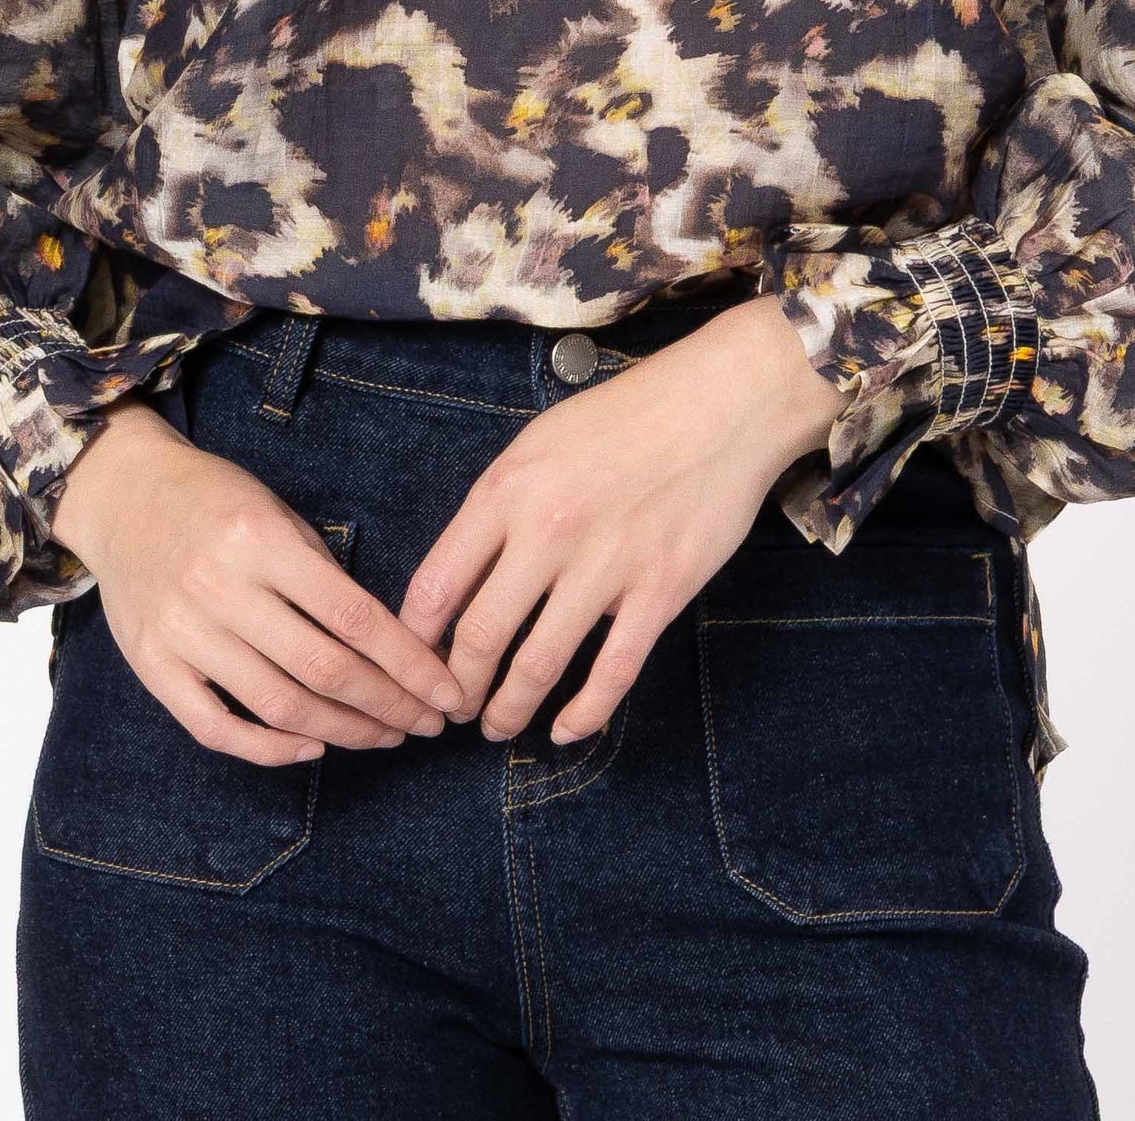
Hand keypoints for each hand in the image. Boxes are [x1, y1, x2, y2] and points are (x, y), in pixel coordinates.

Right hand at [49, 401, 467, 764]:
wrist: (123, 495)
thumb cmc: (214, 498)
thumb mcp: (277, 512)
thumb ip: (321, 574)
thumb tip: (385, 643)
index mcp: (262, 541)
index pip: (355, 617)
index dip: (410, 664)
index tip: (447, 693)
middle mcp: (221, 588)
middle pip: (322, 669)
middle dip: (387, 705)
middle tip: (426, 724)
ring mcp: (182, 633)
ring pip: (277, 705)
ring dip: (342, 732)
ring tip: (383, 737)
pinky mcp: (152, 666)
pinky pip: (215, 727)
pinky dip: (268, 748)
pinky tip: (312, 748)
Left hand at [397, 293, 845, 745]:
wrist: (721, 402)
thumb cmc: (626, 417)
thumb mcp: (539, 443)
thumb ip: (497, 507)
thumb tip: (461, 577)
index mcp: (508, 489)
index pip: (436, 584)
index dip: (414, 640)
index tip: (413, 664)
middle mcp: (549, 530)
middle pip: (480, 637)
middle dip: (458, 689)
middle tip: (454, 711)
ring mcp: (607, 564)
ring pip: (539, 665)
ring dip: (510, 710)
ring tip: (498, 727)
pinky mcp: (661, 591)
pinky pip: (612, 672)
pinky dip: (584, 714)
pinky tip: (566, 730)